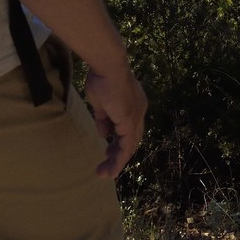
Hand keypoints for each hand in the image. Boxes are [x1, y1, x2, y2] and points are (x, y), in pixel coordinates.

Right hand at [83, 63, 147, 178]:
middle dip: (118, 155)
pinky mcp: (130, 122)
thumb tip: (104, 135)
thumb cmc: (102, 78)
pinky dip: (119, 160)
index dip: (119, 141)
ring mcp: (136, 117)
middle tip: (106, 167)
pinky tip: (111, 170)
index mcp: (134, 105)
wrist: (108, 66)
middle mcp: (139, 112)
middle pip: (131, 139)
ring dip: (117, 162)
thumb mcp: (101, 104)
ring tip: (105, 174)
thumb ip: (104, 120)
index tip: (108, 151)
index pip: (130, 129)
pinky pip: (126, 147)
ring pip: (129, 146)